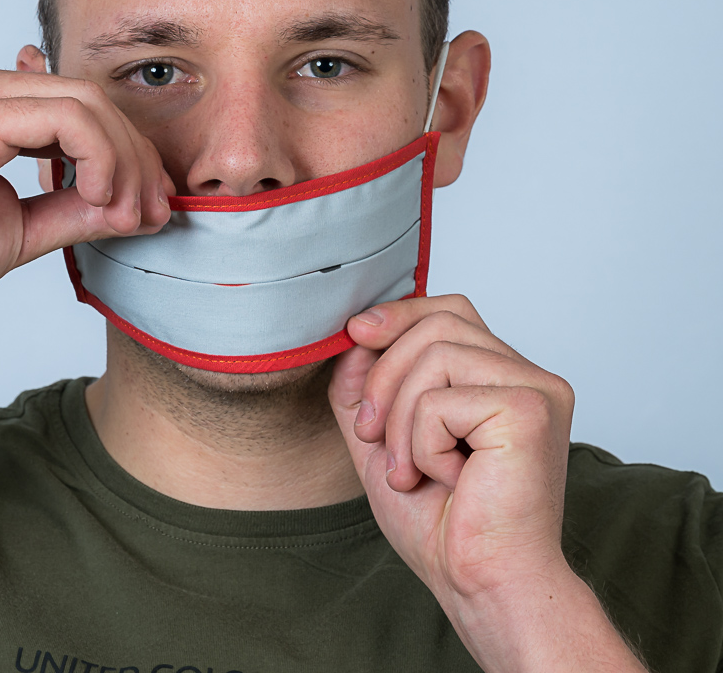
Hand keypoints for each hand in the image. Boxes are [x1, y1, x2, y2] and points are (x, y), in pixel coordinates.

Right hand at [0, 62, 173, 306]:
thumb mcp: (19, 229)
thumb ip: (74, 211)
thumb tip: (132, 208)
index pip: (81, 110)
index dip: (129, 154)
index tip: (150, 206)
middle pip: (94, 101)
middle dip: (139, 159)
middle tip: (157, 213)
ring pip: (89, 103)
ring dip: (126, 163)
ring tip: (128, 216)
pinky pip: (69, 119)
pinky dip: (101, 158)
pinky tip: (98, 198)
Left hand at [329, 295, 592, 664]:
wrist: (479, 583)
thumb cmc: (442, 522)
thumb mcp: (382, 436)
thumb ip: (365, 382)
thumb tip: (356, 332)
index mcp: (502, 378)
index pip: (449, 311)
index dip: (400, 315)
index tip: (356, 334)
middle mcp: (528, 376)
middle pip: (438, 322)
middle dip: (385, 374)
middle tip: (372, 434)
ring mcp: (536, 389)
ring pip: (436, 354)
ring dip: (401, 417)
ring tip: (411, 468)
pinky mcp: (530, 409)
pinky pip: (441, 399)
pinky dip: (423, 443)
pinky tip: (446, 479)